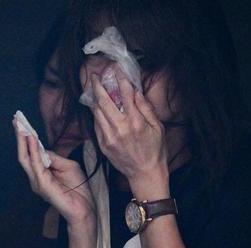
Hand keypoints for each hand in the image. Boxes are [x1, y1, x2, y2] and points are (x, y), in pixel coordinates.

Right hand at [15, 123, 94, 224]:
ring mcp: (37, 181)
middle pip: (23, 153)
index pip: (31, 152)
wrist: (84, 207)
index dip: (26, 137)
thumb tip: (41, 147)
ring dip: (23, 140)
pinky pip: (35, 164)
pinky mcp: (42, 185)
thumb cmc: (77, 188)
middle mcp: (35, 177)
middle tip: (16, 119)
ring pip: (25, 158)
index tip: (22, 122)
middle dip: (20, 136)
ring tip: (22, 126)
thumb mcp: (67, 165)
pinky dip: (33, 150)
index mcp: (41, 172)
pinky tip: (32, 139)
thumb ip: (53, 157)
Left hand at [90, 65, 168, 192]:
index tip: (116, 70)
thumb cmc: (155, 150)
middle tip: (95, 76)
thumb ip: (146, 109)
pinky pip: (97, 125)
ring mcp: (109, 137)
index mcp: (136, 122)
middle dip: (98, 86)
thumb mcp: (157, 128)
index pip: (126, 94)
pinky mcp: (103, 145)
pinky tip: (96, 107)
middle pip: (104, 102)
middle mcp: (120, 128)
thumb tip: (136, 92)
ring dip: (94, 98)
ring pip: (97, 112)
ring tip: (93, 88)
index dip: (120, 79)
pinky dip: (96, 114)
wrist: (144, 173)